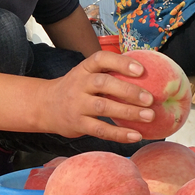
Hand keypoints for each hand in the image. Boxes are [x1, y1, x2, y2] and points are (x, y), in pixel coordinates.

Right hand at [37, 50, 154, 142]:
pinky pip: (100, 129)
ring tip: (149, 116)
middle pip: (103, 84)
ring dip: (128, 112)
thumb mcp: (86, 75)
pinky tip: (135, 135)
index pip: (101, 59)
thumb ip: (109, 73)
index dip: (121, 63)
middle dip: (128, 91)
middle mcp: (79, 84)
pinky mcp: (78, 124)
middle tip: (150, 99)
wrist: (45, 106)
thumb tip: (147, 76)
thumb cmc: (76, 89)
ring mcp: (77, 105)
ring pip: (103, 107)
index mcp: (84, 69)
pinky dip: (119, 134)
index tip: (141, 70)